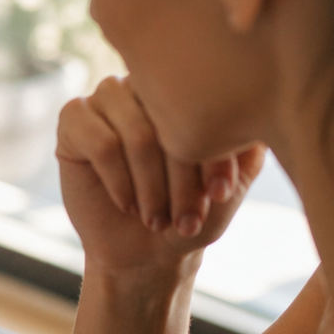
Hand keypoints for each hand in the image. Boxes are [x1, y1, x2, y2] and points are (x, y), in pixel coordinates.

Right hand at [56, 76, 265, 282]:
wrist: (146, 251)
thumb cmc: (193, 212)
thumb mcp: (232, 181)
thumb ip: (248, 145)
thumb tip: (260, 108)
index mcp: (187, 86)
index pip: (206, 105)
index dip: (214, 153)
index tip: (219, 195)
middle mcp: (147, 82)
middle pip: (169, 118)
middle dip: (183, 176)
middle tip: (187, 216)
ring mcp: (108, 97)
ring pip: (136, 132)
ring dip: (150, 184)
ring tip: (156, 216)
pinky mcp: (74, 120)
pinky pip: (100, 143)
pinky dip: (118, 181)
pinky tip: (127, 203)